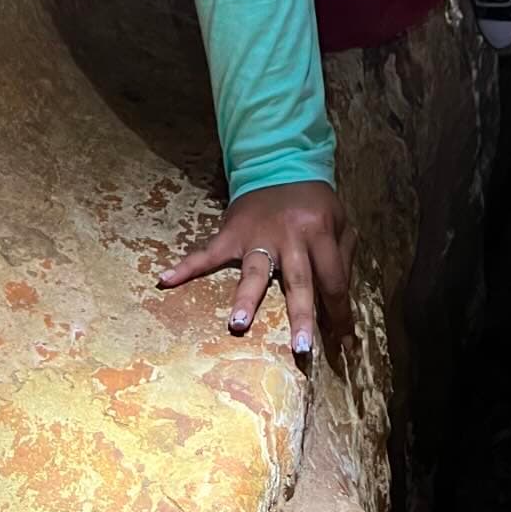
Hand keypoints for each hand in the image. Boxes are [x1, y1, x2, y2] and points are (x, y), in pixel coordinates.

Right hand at [158, 181, 355, 355]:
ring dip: (247, 298)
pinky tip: (166, 279)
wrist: (280, 164)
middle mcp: (290, 236)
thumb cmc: (314, 201)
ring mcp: (258, 235)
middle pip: (298, 280)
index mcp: (319, 232)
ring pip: (255, 270)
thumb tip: (342, 296)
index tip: (344, 343)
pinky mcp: (232, 233)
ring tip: (238, 325)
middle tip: (301, 347)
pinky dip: (187, 266)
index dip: (340, 311)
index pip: (333, 278)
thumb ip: (344, 255)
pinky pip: (208, 252)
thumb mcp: (340, 220)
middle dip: (300, 314)